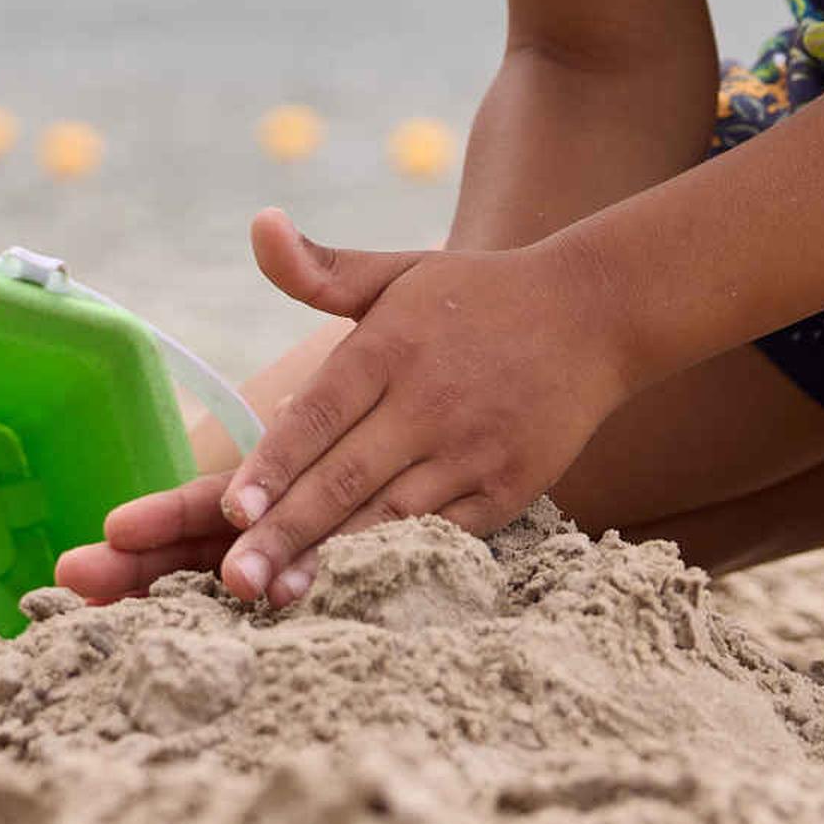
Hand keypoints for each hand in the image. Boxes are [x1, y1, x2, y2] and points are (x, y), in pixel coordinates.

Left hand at [66, 209, 629, 607]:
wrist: (593, 314)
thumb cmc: (474, 296)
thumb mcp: (395, 272)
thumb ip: (318, 267)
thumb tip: (258, 224)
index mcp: (390, 347)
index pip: (318, 413)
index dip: (274, 464)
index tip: (230, 509)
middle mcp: (427, 402)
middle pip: (345, 477)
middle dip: (287, 532)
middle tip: (235, 580)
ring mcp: (471, 451)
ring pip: (391, 517)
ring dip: (334, 560)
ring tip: (280, 599)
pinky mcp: (508, 489)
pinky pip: (444, 536)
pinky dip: (401, 564)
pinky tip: (355, 594)